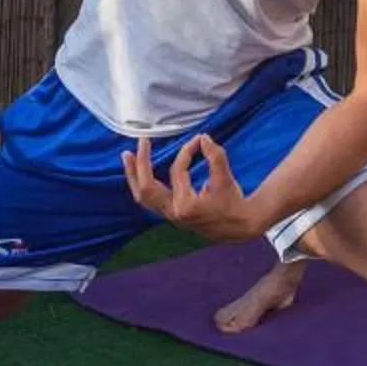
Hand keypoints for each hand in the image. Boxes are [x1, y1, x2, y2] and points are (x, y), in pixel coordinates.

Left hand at [123, 134, 262, 242]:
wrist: (238, 227)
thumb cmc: (233, 203)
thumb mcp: (226, 178)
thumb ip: (215, 156)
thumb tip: (203, 138)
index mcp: (186, 205)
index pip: (179, 172)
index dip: (186, 152)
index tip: (197, 141)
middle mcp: (173, 213)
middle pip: (146, 188)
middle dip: (141, 164)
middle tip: (141, 143)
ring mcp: (170, 216)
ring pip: (143, 197)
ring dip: (133, 176)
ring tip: (128, 157)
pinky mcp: (170, 215)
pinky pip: (149, 200)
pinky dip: (142, 185)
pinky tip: (140, 173)